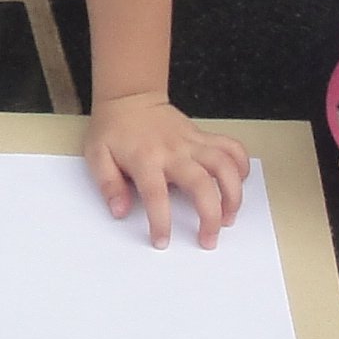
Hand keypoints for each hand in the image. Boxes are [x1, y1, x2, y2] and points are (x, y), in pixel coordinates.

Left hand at [86, 89, 251, 247]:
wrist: (130, 97)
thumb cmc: (113, 129)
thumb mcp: (97, 155)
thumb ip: (108, 184)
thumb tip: (120, 211)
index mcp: (145, 159)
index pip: (156, 196)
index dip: (161, 222)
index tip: (162, 241)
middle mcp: (173, 151)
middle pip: (201, 184)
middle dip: (210, 215)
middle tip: (209, 239)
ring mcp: (192, 142)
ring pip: (224, 166)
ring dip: (232, 194)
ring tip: (229, 217)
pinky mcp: (203, 136)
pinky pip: (231, 147)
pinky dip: (241, 165)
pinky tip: (239, 183)